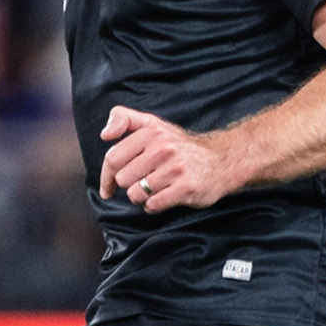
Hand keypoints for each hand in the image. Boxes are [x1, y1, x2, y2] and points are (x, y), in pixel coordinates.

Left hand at [97, 106, 235, 211]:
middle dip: (129, 185)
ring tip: (155, 189)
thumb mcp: (153, 125)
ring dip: (141, 197)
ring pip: (136, 194)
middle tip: (143, 183)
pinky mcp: (185, 188)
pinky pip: (152, 205)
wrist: (221, 161)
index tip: (108, 187)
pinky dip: (153, 206)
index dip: (106, 176)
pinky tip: (163, 197)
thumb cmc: (181, 146)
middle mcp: (163, 148)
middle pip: (122, 179)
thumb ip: (124, 119)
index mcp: (151, 132)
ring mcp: (175, 168)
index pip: (113, 158)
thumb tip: (104, 135)